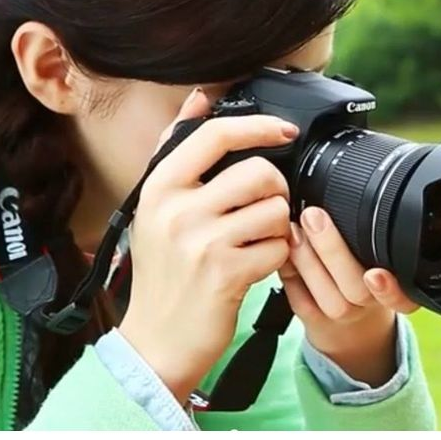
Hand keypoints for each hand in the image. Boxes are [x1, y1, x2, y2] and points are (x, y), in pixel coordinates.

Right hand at [120, 88, 297, 402]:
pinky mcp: (225, 274)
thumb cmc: (163, 273)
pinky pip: (278, 247)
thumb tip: (198, 98)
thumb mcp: (155, 207)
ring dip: (279, 226)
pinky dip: (278, 257)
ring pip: (274, 209)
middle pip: (258, 171)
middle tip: (270, 207)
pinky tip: (259, 265)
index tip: (285, 131)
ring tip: (261, 240)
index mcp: (160, 186)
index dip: (258, 125)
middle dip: (277, 188)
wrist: (155, 341)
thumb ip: (175, 151)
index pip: (215, 134)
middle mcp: (176, 210)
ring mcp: (200, 242)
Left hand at [279, 206, 417, 387]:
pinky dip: (291, 276)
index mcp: (396, 286)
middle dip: (333, 251)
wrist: (345, 320)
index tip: (375, 273)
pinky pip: (302, 301)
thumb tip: (346, 185)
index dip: (392, 289)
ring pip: (329, 298)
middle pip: (358, 289)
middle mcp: (371, 304)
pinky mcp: (315, 319)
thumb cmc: (359, 271)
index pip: (405, 296)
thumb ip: (367, 230)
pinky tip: (284, 252)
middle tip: (314, 216)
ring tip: (294, 231)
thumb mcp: (375, 251)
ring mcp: (343, 314)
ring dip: (308, 261)